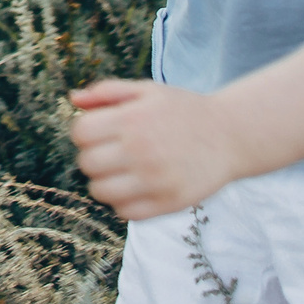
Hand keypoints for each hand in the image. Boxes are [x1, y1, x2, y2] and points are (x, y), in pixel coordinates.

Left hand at [67, 79, 250, 220]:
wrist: (231, 135)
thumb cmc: (183, 111)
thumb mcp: (147, 91)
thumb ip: (107, 92)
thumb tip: (73, 100)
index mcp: (132, 119)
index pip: (80, 133)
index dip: (85, 132)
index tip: (101, 132)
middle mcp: (141, 150)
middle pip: (87, 163)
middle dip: (94, 157)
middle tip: (113, 153)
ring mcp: (155, 180)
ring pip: (101, 192)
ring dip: (105, 183)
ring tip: (122, 172)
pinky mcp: (169, 203)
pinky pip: (125, 212)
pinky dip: (124, 203)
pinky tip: (136, 188)